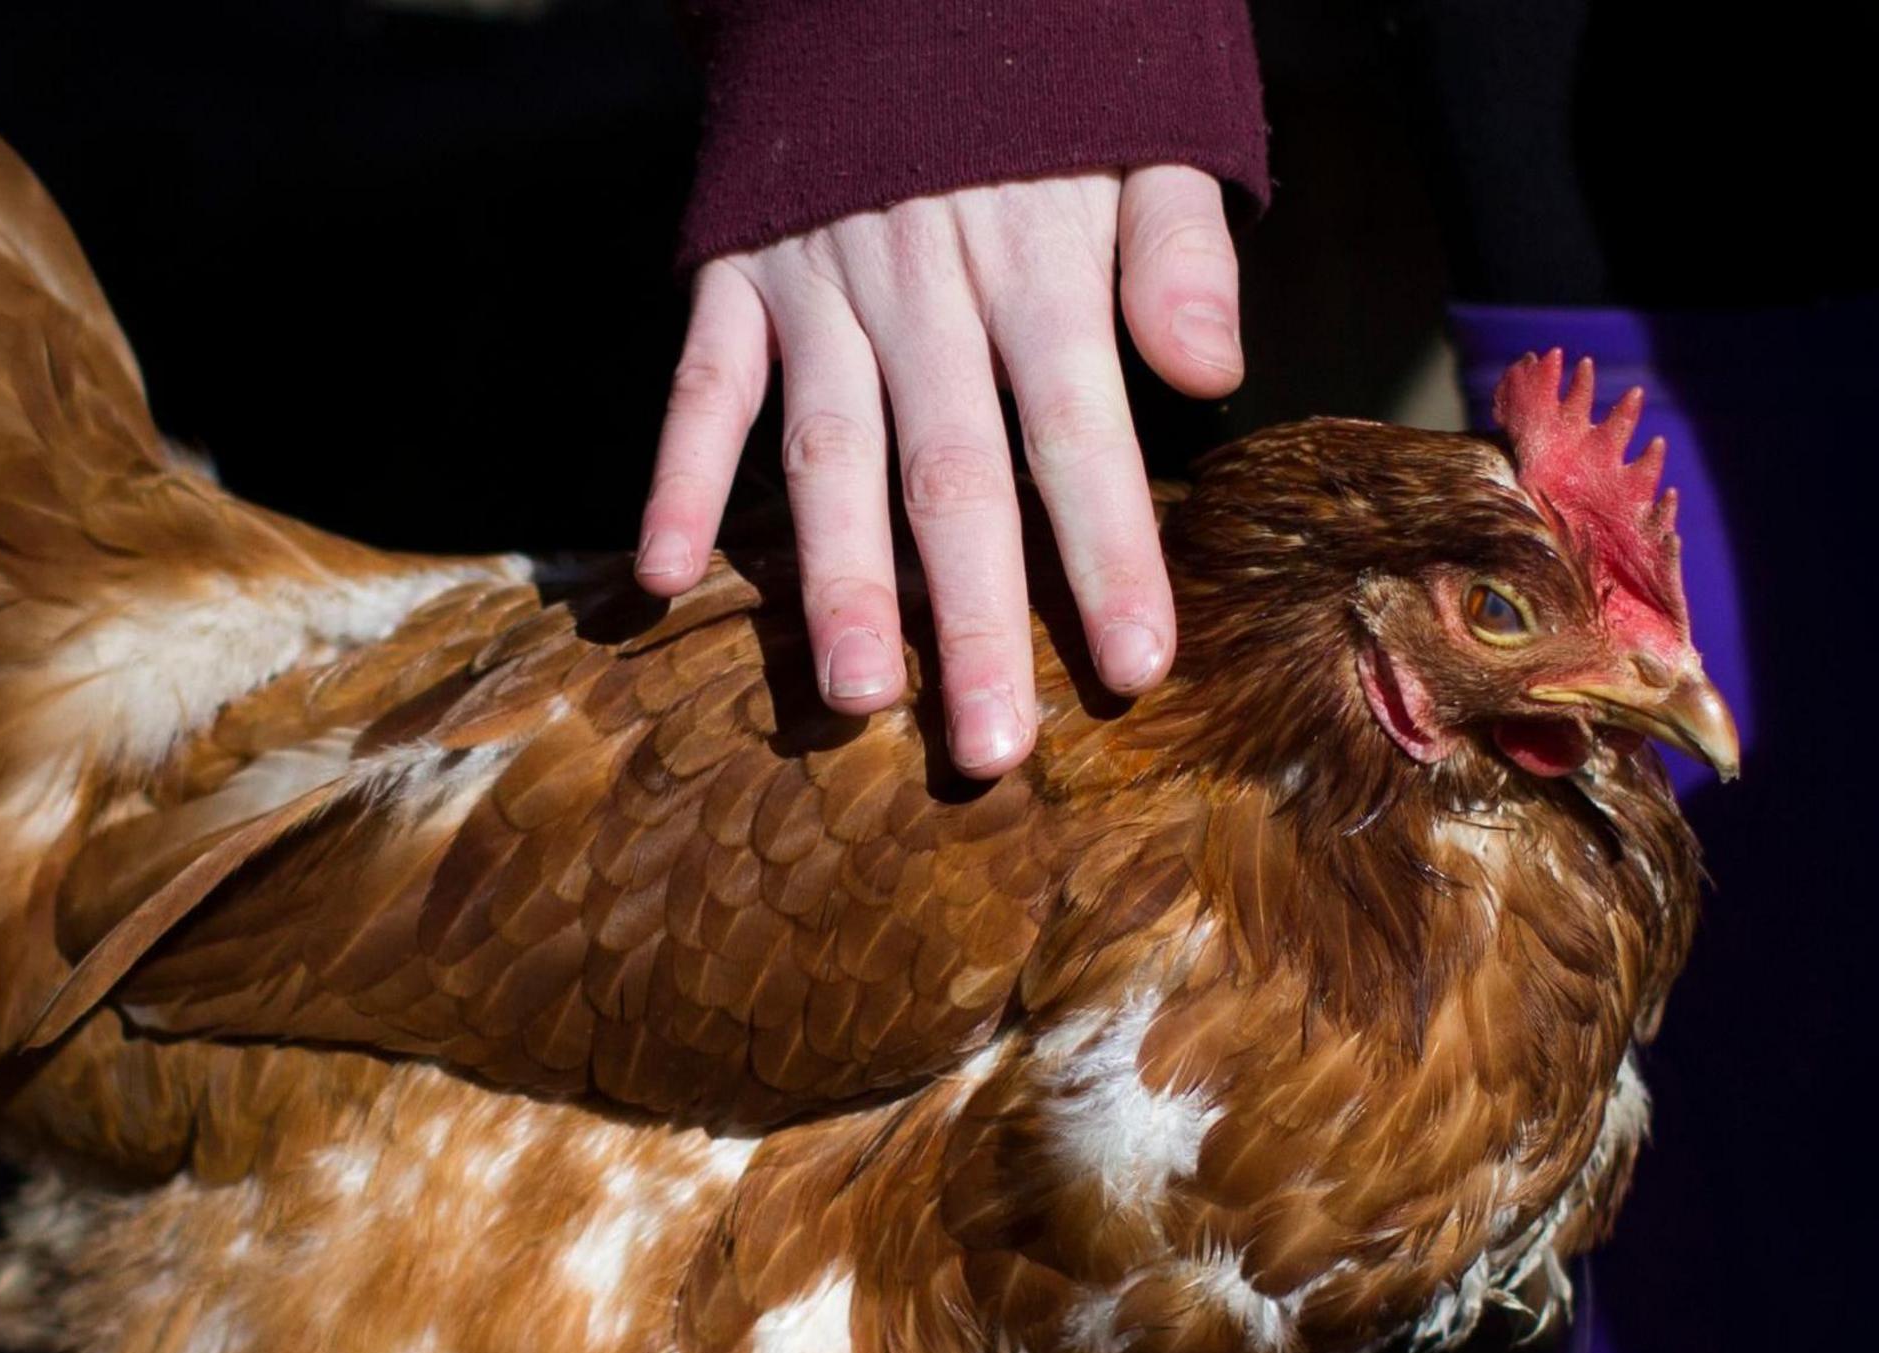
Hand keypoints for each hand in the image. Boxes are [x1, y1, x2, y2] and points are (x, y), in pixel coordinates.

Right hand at [636, 167, 1245, 777]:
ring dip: (835, 579)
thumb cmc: (1044, 76)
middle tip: (990, 749)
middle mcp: (922, 287)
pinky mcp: (737, 269)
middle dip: (974, 618)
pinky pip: (702, 383)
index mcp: (1037, 262)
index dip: (1107, 551)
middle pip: (950, 473)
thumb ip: (1175, 251)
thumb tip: (1210, 373)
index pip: (1080, 430)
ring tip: (856, 696)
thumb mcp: (1144, 128)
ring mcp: (818, 283)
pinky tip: (668, 576)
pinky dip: (679, 475)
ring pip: (827, 450)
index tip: (1134, 668)